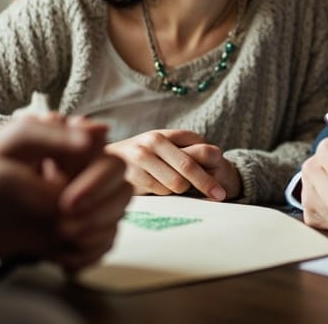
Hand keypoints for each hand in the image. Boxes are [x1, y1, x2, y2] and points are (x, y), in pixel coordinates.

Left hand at [0, 115, 132, 271]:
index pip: (112, 164)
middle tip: (63, 224)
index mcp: (79, 151)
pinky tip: (60, 256)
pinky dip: (87, 255)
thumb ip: (55, 139)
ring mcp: (86, 207)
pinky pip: (102, 246)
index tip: (65, 203)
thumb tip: (98, 135)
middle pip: (123, 193)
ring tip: (60, 237)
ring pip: (116, 220)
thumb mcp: (16, 141)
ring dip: (94, 234)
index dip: (97, 185)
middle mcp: (89, 178)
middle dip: (99, 212)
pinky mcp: (79, 233)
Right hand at [107, 129, 241, 200]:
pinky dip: (166, 194)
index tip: (225, 170)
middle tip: (220, 195)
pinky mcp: (132, 176)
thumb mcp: (165, 145)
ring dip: (182, 190)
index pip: (198, 145)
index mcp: (166, 133)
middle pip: (189, 165)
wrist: (102, 160)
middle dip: (207, 182)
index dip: (215, 159)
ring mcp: (141, 158)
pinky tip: (161, 190)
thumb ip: (188, 147)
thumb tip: (217, 155)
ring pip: (176, 184)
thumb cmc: (144, 155)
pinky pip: (161, 192)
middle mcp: (153, 142)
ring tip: (177, 187)